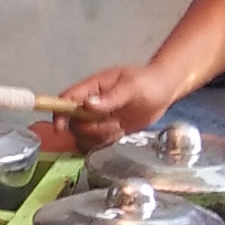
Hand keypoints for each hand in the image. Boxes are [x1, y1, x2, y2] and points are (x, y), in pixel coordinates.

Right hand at [53, 61, 183, 151]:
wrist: (165, 91)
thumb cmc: (148, 82)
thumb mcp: (132, 87)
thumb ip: (111, 97)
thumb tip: (87, 105)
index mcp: (92, 88)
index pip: (66, 100)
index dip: (60, 114)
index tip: (61, 128)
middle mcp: (90, 104)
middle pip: (73, 122)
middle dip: (89, 129)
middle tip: (111, 125)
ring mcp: (98, 118)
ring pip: (84, 135)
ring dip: (99, 136)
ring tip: (118, 128)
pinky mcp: (107, 130)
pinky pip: (96, 141)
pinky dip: (106, 142)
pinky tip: (120, 133)